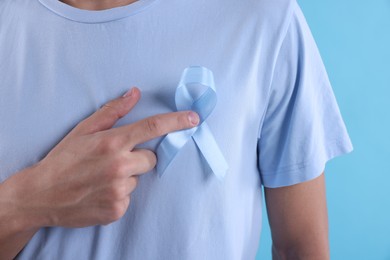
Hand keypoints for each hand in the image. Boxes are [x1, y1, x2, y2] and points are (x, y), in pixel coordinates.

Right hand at [2, 87, 198, 228]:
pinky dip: (119, 194)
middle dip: (138, 158)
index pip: (153, 127)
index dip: (177, 121)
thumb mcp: (84, 130)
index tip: (194, 118)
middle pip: (151, 158)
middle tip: (114, 160)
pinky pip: (129, 197)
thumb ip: (112, 111)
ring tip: (102, 178)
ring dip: (127, 177)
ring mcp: (119, 190)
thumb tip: (134, 93)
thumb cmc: (63, 159)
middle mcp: (119, 166)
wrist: (41, 195)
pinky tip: (100, 191)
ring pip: (139, 179)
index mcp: (112, 142)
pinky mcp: (117, 209)